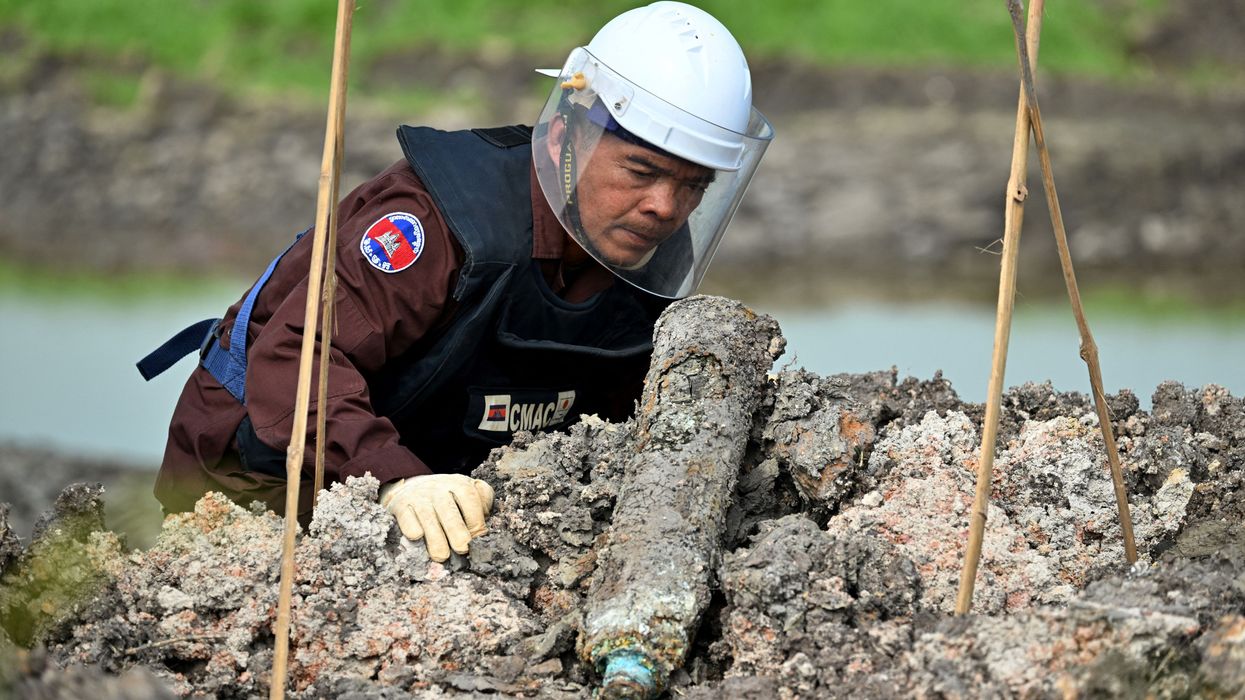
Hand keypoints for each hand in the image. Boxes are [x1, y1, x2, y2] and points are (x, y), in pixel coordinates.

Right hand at [379, 474, 494, 561]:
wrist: (413, 487)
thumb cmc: (448, 497)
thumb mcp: (467, 492)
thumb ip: (483, 500)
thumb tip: (484, 523)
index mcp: (458, 484)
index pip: (468, 497)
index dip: (475, 518)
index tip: (478, 537)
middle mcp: (437, 488)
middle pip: (448, 509)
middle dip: (456, 530)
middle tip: (462, 549)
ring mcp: (418, 496)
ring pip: (427, 516)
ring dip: (435, 537)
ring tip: (442, 556)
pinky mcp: (400, 506)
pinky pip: (406, 517)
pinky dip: (411, 527)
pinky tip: (417, 537)